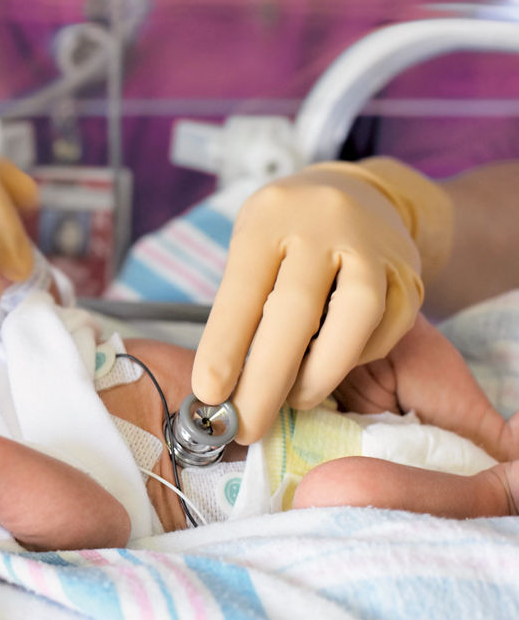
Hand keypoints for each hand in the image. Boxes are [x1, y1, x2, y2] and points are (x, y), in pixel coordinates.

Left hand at [192, 157, 452, 442]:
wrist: (355, 192)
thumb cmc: (285, 233)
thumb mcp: (251, 247)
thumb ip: (243, 303)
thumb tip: (223, 384)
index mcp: (269, 219)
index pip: (241, 289)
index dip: (224, 346)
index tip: (209, 394)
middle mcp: (323, 224)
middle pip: (296, 310)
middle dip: (267, 379)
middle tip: (247, 427)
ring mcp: (372, 244)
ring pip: (356, 316)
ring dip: (321, 372)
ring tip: (294, 401)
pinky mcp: (409, 269)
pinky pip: (389, 324)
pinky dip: (357, 356)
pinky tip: (332, 366)